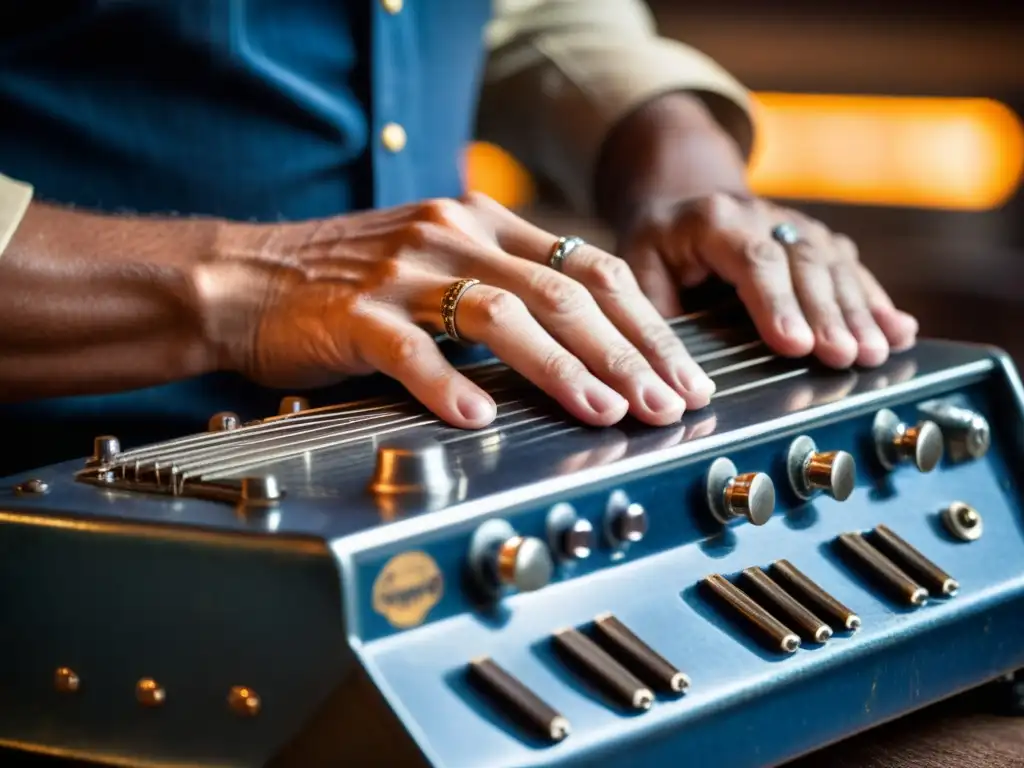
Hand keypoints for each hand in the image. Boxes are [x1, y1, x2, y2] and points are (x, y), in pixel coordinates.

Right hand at [199, 192, 715, 429]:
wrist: (251, 276)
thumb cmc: (356, 282)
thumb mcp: (446, 265)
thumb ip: (511, 289)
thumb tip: (592, 342)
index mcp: (487, 223)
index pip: (591, 268)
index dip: (646, 324)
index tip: (682, 374)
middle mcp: (455, 237)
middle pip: (563, 294)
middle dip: (624, 354)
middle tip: (666, 404)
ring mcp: (404, 272)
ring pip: (501, 316)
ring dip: (561, 368)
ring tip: (604, 412)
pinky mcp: (354, 313)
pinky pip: (411, 350)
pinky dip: (447, 385)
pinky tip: (477, 419)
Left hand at [621, 193, 918, 367]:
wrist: (683, 199)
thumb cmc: (659, 243)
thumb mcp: (638, 265)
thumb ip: (656, 305)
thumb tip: (674, 358)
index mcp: (715, 220)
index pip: (753, 259)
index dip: (776, 302)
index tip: (794, 343)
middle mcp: (763, 217)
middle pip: (803, 261)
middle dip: (827, 313)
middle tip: (844, 356)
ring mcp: (796, 225)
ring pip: (834, 264)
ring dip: (858, 312)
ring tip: (873, 353)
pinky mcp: (818, 241)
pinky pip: (851, 268)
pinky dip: (876, 301)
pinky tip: (899, 330)